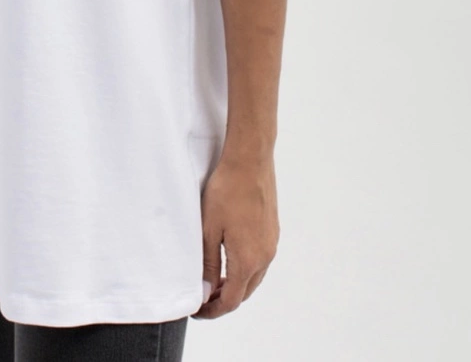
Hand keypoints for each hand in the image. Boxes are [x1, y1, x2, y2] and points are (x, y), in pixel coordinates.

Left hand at [191, 151, 278, 318]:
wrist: (250, 160)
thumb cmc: (227, 191)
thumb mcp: (209, 229)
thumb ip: (210, 263)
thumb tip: (208, 291)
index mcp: (248, 260)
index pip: (232, 300)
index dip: (214, 310)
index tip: (198, 310)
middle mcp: (265, 256)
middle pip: (245, 292)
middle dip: (224, 300)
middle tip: (203, 298)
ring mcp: (271, 243)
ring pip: (254, 277)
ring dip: (235, 284)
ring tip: (214, 281)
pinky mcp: (272, 230)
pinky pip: (260, 260)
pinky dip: (245, 269)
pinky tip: (230, 258)